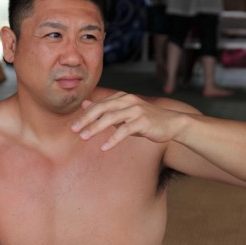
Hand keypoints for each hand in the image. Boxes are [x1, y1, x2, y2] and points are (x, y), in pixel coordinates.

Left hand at [71, 92, 185, 150]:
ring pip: (110, 118)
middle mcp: (127, 100)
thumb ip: (105, 109)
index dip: (85, 115)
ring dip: (95, 128)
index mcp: (121, 97)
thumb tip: (85, 104)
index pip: (98, 105)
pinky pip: (124, 130)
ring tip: (84, 138)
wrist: (171, 123)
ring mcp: (135, 110)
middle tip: (73, 130)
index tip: (73, 126)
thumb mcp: (123, 112)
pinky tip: (104, 147)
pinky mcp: (143, 121)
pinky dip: (113, 139)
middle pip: (101, 109)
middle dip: (86, 120)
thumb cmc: (145, 119)